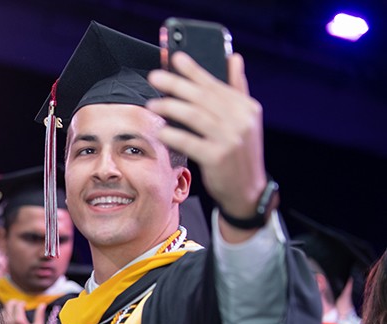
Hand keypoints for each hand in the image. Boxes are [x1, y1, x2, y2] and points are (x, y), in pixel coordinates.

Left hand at [0, 300, 45, 323]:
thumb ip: (40, 315)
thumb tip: (42, 305)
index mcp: (19, 321)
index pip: (18, 304)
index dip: (22, 303)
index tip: (25, 306)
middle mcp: (9, 322)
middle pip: (9, 304)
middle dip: (14, 303)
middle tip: (19, 306)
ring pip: (3, 310)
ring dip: (9, 309)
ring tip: (15, 313)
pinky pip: (0, 318)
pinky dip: (4, 316)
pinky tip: (10, 319)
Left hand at [146, 52, 267, 224]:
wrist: (247, 190)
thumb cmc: (239, 153)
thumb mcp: (245, 120)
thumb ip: (238, 89)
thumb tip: (234, 58)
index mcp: (246, 108)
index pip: (215, 83)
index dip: (194, 70)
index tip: (175, 57)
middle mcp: (241, 120)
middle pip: (202, 97)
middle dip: (176, 84)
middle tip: (154, 77)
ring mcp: (230, 139)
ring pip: (194, 116)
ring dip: (170, 107)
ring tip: (152, 103)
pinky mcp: (218, 158)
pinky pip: (189, 142)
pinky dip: (172, 134)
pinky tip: (160, 131)